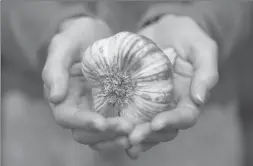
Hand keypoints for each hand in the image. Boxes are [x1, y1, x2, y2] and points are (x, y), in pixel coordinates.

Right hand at [42, 17, 133, 150]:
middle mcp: (78, 109)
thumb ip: (55, 69)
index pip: (68, 118)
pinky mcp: (112, 107)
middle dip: (106, 134)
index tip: (102, 124)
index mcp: (63, 98)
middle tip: (128, 129)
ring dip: (117, 138)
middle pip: (86, 133)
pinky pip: (116, 126)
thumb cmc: (76, 37)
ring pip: (102, 135)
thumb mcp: (63, 46)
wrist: (96, 35)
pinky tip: (142, 131)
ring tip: (136, 134)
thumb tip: (54, 98)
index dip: (83, 123)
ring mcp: (96, 110)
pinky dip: (126, 132)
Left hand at [126, 15, 218, 158]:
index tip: (156, 123)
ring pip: (146, 127)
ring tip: (121, 141)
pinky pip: (130, 114)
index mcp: (189, 98)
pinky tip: (109, 131)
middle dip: (149, 135)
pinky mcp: (135, 97)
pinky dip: (122, 125)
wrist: (164, 28)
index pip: (185, 116)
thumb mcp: (202, 48)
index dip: (172, 121)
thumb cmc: (187, 36)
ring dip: (135, 136)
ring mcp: (152, 103)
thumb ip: (206, 71)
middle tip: (133, 138)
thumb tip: (200, 99)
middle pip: (164, 128)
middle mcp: (171, 105)